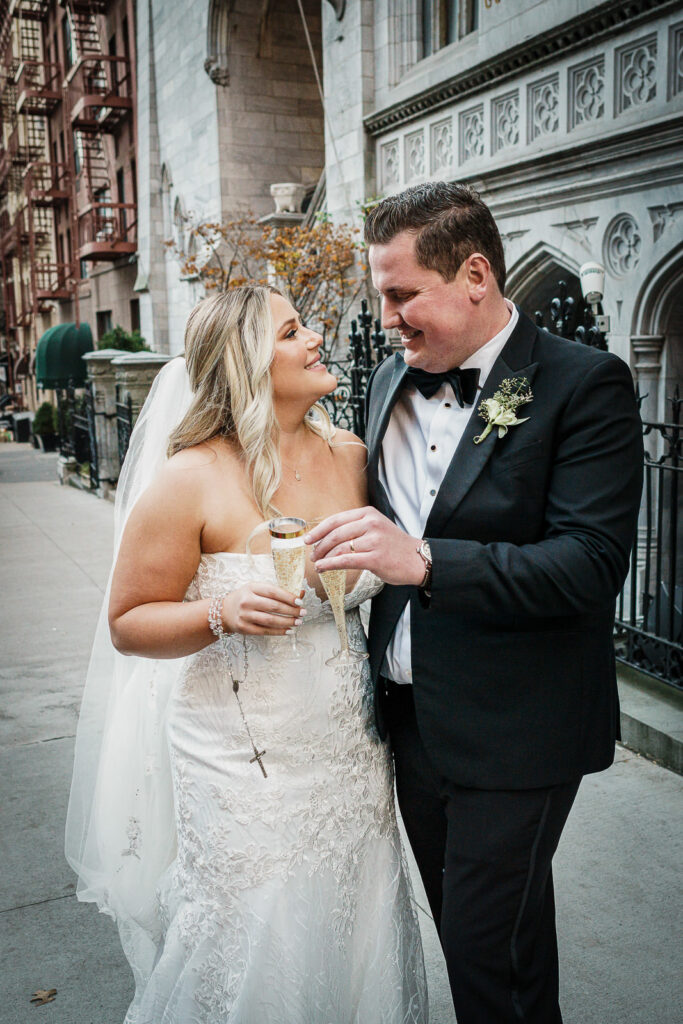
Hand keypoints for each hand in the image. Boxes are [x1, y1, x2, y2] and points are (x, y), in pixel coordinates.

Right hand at [222, 582, 304, 635]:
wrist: (224, 611)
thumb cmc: (246, 598)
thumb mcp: (257, 590)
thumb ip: (276, 592)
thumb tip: (300, 594)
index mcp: (251, 588)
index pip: (273, 592)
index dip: (288, 597)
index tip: (300, 602)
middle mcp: (247, 601)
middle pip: (273, 607)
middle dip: (291, 611)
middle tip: (303, 613)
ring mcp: (244, 615)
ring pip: (270, 620)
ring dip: (287, 622)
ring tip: (298, 622)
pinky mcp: (244, 628)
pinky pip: (264, 631)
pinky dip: (278, 632)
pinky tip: (288, 630)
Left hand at [305, 507, 424, 586]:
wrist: (417, 559)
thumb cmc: (394, 546)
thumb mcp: (376, 527)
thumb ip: (355, 527)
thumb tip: (328, 536)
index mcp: (368, 514)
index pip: (336, 519)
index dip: (319, 530)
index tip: (308, 539)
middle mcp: (370, 524)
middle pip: (335, 533)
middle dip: (319, 545)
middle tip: (312, 555)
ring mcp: (373, 540)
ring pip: (339, 548)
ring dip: (324, 557)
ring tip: (318, 563)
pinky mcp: (375, 558)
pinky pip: (346, 560)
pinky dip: (330, 564)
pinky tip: (324, 568)